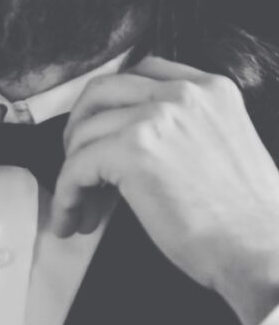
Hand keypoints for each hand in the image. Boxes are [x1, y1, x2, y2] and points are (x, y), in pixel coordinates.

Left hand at [52, 57, 278, 324]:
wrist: (260, 250)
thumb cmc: (246, 222)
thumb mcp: (224, 150)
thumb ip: (186, 133)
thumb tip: (137, 149)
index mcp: (211, 89)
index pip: (142, 74)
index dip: (112, 108)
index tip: (101, 139)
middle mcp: (183, 94)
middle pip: (102, 91)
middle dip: (79, 130)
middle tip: (76, 168)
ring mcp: (157, 118)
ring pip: (83, 134)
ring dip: (72, 174)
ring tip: (79, 210)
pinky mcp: (133, 151)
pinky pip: (75, 168)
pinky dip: (65, 196)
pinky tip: (71, 219)